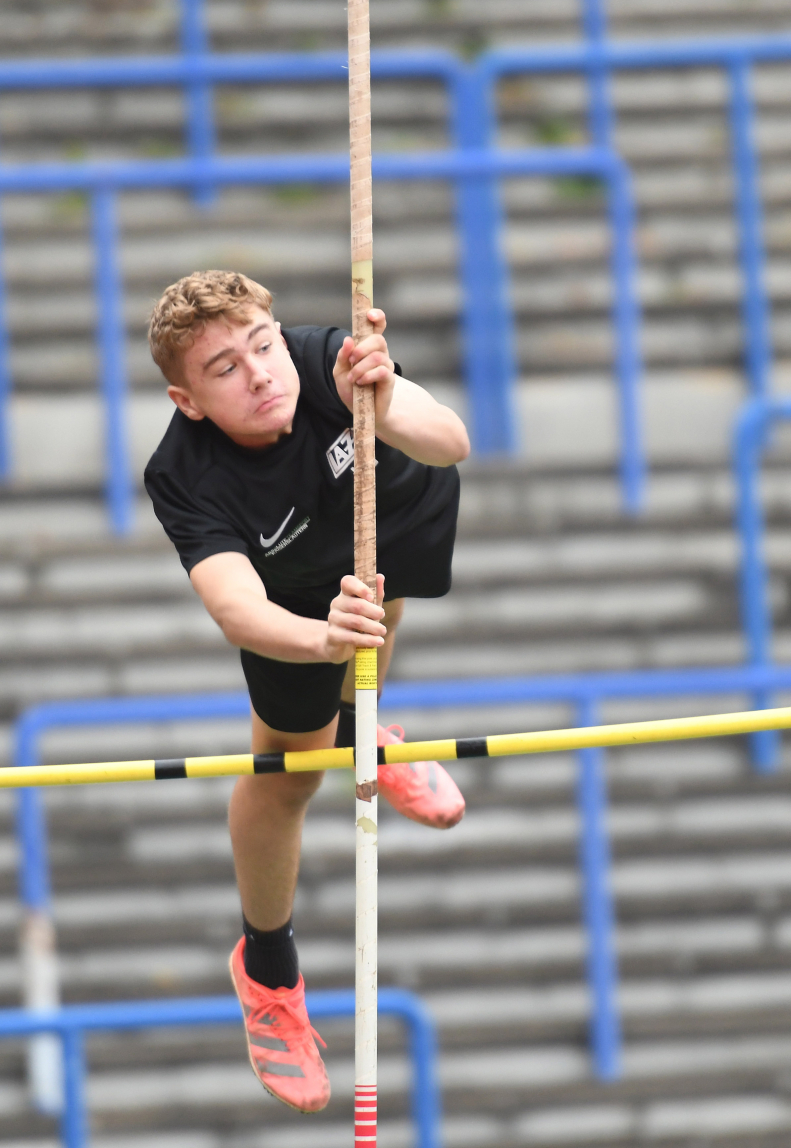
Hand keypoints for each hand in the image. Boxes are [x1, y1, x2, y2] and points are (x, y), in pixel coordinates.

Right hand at [323, 573, 385, 663]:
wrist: (340, 644)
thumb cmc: (358, 621)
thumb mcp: (369, 607)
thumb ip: (375, 593)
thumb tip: (380, 576)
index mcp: (345, 593)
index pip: (348, 582)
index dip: (360, 587)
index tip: (371, 597)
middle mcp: (337, 604)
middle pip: (356, 605)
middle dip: (373, 611)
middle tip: (382, 615)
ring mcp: (333, 619)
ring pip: (356, 621)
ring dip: (373, 627)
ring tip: (382, 631)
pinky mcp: (333, 635)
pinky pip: (352, 637)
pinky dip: (368, 640)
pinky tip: (378, 641)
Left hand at [333, 309, 395, 423]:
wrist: (360, 412)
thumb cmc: (352, 390)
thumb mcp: (340, 372)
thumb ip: (342, 356)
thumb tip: (348, 340)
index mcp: (368, 347)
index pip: (378, 327)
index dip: (377, 317)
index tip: (370, 315)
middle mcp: (380, 354)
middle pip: (378, 339)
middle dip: (362, 348)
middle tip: (351, 360)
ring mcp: (386, 366)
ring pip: (378, 356)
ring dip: (361, 367)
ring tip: (354, 379)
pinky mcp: (389, 380)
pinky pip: (382, 371)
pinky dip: (368, 375)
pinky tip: (361, 383)